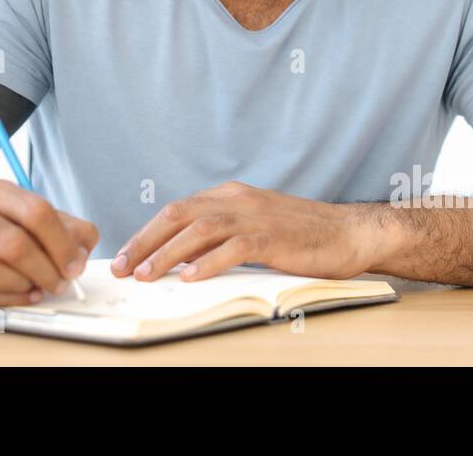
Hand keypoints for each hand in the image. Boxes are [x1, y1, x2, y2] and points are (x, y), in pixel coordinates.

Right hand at [0, 180, 98, 306]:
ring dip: (23, 286)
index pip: (36, 212)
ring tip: (39, 288)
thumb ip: (66, 228)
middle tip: (61, 283)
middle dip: (45, 270)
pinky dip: (6, 299)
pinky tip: (22, 295)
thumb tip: (81, 253)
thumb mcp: (30, 214)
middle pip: (14, 244)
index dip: (62, 243)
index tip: (76, 265)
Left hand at [110, 181, 370, 282]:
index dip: (146, 233)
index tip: (124, 256)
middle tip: (123, 267)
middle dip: (145, 242)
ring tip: (146, 274)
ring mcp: (255, 217)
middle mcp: (237, 200)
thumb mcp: (252, 227)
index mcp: (229, 195)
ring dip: (168, 253)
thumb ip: (219, 236)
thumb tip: (178, 258)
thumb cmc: (300, 235)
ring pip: (199, 230)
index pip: (177, 211)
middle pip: (179, 216)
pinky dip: (208, 262)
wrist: (349, 233)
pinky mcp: (273, 237)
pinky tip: (190, 277)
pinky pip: (233, 248)